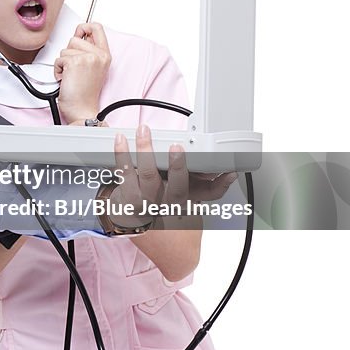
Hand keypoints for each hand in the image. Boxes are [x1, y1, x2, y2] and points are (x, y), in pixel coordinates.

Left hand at [54, 23, 110, 124]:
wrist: (82, 110)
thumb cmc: (85, 94)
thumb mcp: (93, 69)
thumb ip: (88, 51)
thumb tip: (77, 36)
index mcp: (105, 55)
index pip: (97, 27)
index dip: (84, 27)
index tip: (78, 33)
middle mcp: (99, 55)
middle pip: (75, 38)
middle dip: (69, 52)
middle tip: (74, 69)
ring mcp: (88, 58)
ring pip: (65, 49)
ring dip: (63, 63)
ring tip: (71, 75)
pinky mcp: (75, 62)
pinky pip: (58, 59)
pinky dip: (58, 70)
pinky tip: (66, 79)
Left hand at [111, 125, 237, 230]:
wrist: (136, 218)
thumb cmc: (163, 200)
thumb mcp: (188, 193)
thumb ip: (206, 181)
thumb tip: (227, 169)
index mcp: (186, 199)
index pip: (210, 194)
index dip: (222, 184)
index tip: (229, 171)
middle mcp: (168, 203)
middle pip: (177, 189)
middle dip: (178, 167)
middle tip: (176, 146)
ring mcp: (148, 201)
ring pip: (148, 177)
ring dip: (146, 151)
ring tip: (144, 132)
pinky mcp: (127, 196)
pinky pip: (124, 173)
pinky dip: (122, 155)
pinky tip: (121, 140)